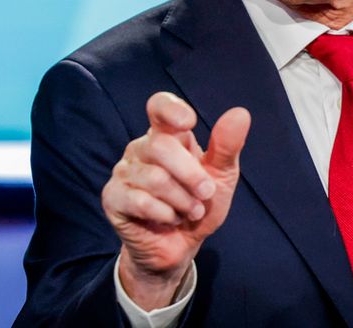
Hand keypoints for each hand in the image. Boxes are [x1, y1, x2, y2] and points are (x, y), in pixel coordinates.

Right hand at [101, 92, 250, 309]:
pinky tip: (170, 219)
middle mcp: (141, 148)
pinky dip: (165, 215)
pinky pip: (141, 201)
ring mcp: (124, 172)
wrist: (182, 246)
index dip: (171, 109)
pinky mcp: (113, 198)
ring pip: (155, 178)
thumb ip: (227, 146)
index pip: (159, 106)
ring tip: (191, 211)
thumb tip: (240, 113)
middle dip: (192, 175)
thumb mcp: (221, 177)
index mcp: (167, 135)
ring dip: (183, 201)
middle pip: (161, 145)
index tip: (189, 123)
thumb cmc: (200, 204)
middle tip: (206, 194)